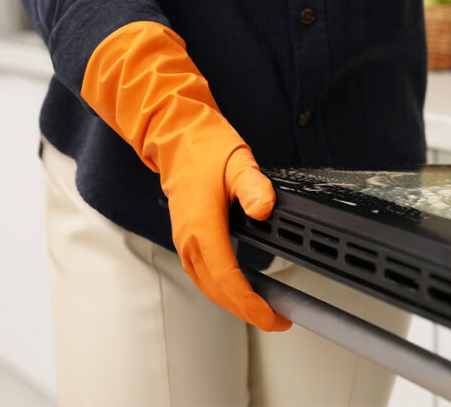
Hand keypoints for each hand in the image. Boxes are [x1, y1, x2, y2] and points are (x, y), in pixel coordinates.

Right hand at [81, 22, 290, 330]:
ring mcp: (185, 238)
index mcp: (202, 225)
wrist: (175, 132)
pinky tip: (237, 289)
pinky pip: (201, 272)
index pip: (227, 278)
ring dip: (232, 302)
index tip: (271, 316)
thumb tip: (263, 208)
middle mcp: (189, 238)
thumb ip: (254, 186)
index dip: (250, 303)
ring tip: (261, 311)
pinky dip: (220, 287)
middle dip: (246, 310)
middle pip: (216, 290)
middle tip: (276, 319)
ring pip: (206, 285)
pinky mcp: (186, 234)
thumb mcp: (239, 161)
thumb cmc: (205, 145)